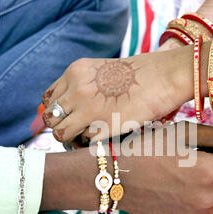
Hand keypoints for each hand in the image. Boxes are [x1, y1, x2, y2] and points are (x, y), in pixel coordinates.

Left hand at [41, 46, 192, 142]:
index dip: (56, 111)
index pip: (48, 99)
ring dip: (72, 139)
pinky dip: (91, 143)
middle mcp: (77, 90)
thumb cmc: (138, 75)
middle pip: (51, 118)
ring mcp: (89, 109)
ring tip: (86, 137)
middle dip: (60, 127)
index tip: (67, 117)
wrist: (164, 76)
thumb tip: (70, 108)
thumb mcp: (101, 70)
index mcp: (75, 72)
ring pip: (61, 134)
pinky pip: (84, 142)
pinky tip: (104, 136)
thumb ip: (82, 85)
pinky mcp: (104, 127)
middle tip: (74, 131)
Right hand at [42, 122, 212, 213]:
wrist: (117, 177)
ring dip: (210, 188)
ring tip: (183, 178)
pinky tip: (177, 193)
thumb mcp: (184, 132)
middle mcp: (208, 198)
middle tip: (192, 162)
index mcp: (210, 172)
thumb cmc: (149, 149)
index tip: (209, 151)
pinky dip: (198, 204)